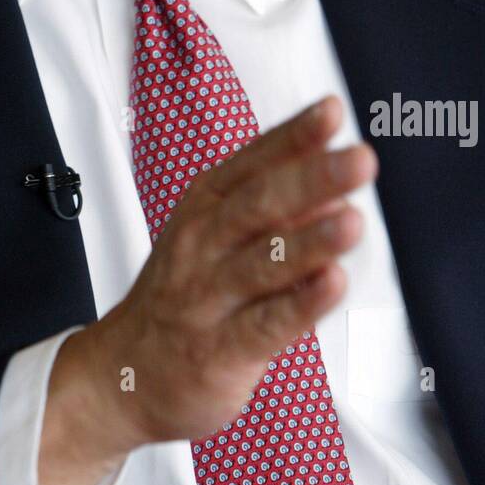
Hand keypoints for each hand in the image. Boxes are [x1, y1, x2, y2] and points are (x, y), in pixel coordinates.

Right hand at [39, 95, 376, 484]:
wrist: (124, 374)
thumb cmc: (186, 293)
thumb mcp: (218, 235)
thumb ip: (277, 211)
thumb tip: (338, 184)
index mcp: (207, 204)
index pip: (255, 162)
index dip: (294, 136)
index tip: (331, 111)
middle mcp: (204, 242)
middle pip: (260, 204)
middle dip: (312, 179)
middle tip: (360, 159)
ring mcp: (208, 295)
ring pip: (262, 262)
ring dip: (310, 240)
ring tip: (353, 220)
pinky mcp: (219, 350)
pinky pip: (264, 324)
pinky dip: (301, 305)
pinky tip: (333, 285)